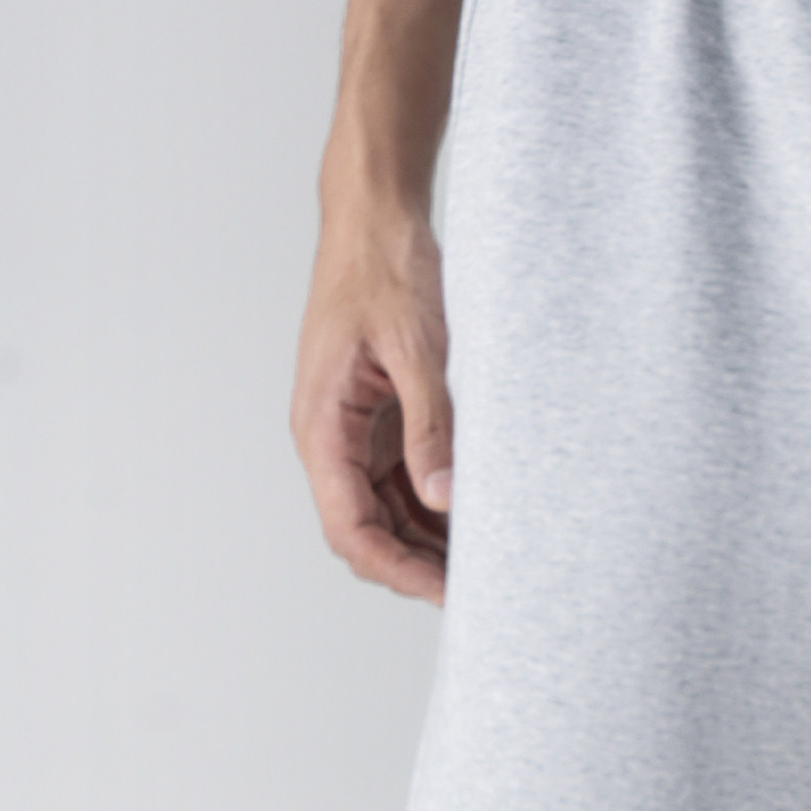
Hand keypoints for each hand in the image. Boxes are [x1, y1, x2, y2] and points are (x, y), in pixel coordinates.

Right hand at [291, 202, 453, 599]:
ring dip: (429, 540)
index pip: (349, 527)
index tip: (446, 591)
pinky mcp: (381, 420)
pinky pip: (404, 481)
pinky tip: (478, 516)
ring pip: (388, 513)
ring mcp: (356, 433)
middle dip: (417, 565)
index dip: (396, 568)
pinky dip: (437, 505)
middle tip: (482, 585)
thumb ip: (431, 424)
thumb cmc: (385, 270)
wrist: (376, 218)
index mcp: (321, 426)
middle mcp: (331, 439)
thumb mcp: (417, 348)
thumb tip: (443, 497)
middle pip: (367, 532)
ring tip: (489, 557)